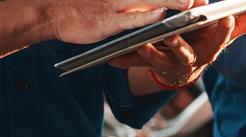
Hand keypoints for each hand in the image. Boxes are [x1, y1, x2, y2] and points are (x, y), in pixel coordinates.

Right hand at [45, 0, 191, 43]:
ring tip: (190, 4)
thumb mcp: (112, 0)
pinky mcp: (107, 20)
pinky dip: (147, 16)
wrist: (51, 12)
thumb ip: (136, 3)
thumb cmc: (84, 5)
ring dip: (169, 2)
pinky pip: (131, 19)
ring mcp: (114, 4)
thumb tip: (157, 7)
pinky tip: (162, 16)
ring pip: (148, 2)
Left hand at [109, 1, 245, 87]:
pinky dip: (123, 62)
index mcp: (207, 52)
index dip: (223, 32)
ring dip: (148, 54)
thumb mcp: (220, 38)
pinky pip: (134, 65)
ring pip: (157, 61)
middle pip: (185, 53)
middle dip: (179, 44)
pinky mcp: (149, 67)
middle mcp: (188, 61)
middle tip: (174, 34)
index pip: (219, 42)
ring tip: (141, 44)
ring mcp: (168, 66)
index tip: (226, 17)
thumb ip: (239, 26)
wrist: (179, 71)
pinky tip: (111, 59)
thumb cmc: (201, 47)